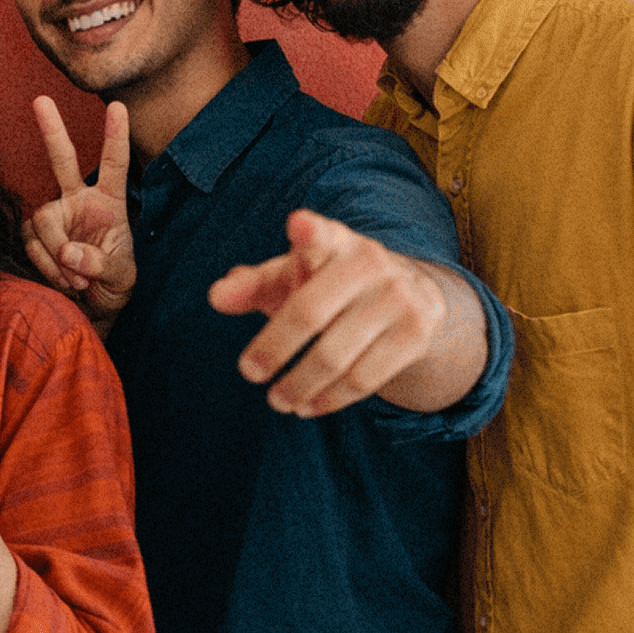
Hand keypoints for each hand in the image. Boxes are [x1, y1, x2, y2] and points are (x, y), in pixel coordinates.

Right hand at [22, 97, 135, 323]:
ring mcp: (55, 216)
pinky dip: (46, 265)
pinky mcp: (36, 235)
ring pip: (42, 221)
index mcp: (110, 202)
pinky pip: (31, 244)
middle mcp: (79, 201)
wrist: (95, 305)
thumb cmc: (115, 283)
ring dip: (56, 254)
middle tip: (40, 100)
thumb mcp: (121, 277)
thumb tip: (68, 253)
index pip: (114, 165)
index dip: (115, 136)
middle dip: (52, 131)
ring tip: (77, 281)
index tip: (117, 106)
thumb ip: (98, 263)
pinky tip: (63, 280)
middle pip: (62, 160)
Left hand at [209, 209, 452, 416]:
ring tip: (277, 401)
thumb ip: (252, 285)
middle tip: (249, 373)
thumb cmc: (329, 283)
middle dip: (274, 348)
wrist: (411, 294)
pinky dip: (331, 399)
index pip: (321, 234)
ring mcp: (398, 299)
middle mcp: (369, 263)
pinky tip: (308, 406)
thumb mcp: (291, 277)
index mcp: (333, 242)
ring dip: (300, 385)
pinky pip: (365, 378)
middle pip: (310, 313)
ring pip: (336, 356)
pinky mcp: (416, 335)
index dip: (310, 232)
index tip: (299, 226)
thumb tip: (218, 297)